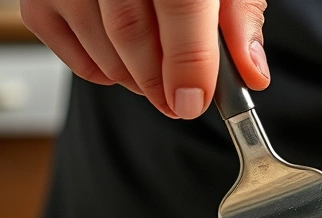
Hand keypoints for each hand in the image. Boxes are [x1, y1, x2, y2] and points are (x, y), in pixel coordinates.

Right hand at [21, 0, 269, 118]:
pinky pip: (70, 53)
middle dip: (162, 85)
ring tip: (159, 84)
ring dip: (137, 82)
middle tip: (182, 104)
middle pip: (132, 33)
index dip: (189, 62)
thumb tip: (251, 73)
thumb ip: (238, 17)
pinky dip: (102, 71)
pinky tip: (125, 64)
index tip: (195, 101)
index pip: (179, 5)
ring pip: (103, 49)